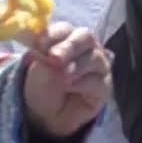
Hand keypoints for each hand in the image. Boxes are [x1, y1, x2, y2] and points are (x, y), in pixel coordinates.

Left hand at [22, 21, 110, 139]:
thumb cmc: (42, 84)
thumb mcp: (37, 68)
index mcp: (66, 37)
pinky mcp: (104, 85)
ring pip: (94, 58)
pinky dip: (82, 83)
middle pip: (85, 37)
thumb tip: (53, 54)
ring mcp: (98, 65)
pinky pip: (98, 80)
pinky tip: (70, 88)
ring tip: (62, 79)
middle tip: (55, 58)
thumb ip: (44, 57)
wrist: (46, 113)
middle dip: (69, 47)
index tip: (39, 44)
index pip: (64, 29)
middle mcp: (85, 47)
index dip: (53, 35)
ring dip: (75, 67)